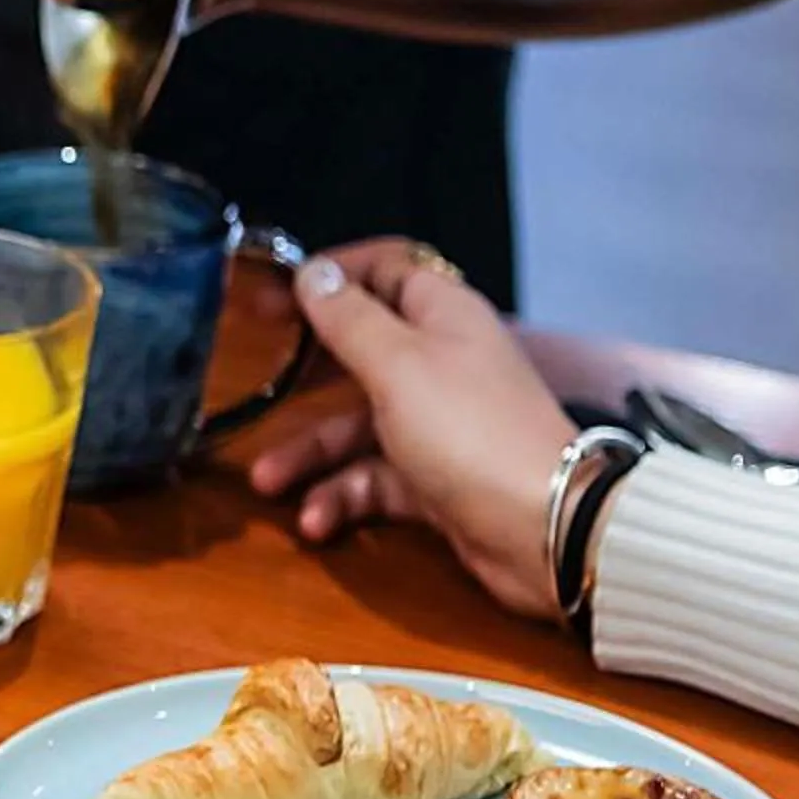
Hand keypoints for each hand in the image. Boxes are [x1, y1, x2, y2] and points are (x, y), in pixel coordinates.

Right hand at [245, 241, 572, 616]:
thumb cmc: (469, 431)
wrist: (545, 528)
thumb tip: (312, 272)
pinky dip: (342, 497)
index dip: (328, 275)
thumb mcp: (397, 366)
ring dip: (310, 453)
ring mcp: (438, 423)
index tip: (271, 295)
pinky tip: (317, 521)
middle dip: (304, 372)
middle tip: (253, 378)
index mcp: (441, 315)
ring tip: (269, 484)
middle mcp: (440, 362)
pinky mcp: (434, 479)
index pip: (383, 269)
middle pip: (359, 350)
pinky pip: (374, 478)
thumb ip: (348, 319)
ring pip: (356, 424)